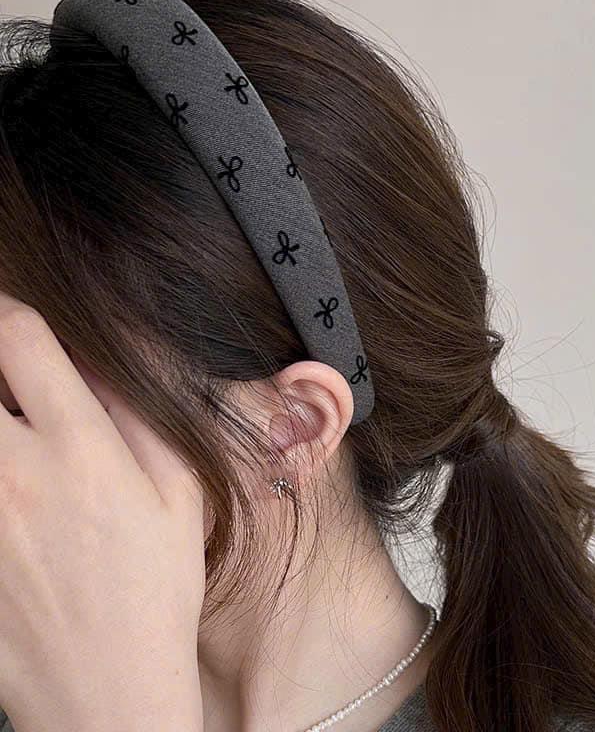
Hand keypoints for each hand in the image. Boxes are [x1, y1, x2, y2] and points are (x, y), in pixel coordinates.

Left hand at [0, 292, 205, 730]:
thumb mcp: (178, 489)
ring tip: (15, 435)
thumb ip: (139, 413)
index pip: (20, 337)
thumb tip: (105, 360)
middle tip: (11, 384)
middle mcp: (16, 471)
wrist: (106, 681)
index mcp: (81, 447)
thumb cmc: (156, 584)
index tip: (18, 322)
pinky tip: (16, 487)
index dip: (12, 312)